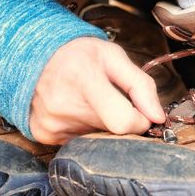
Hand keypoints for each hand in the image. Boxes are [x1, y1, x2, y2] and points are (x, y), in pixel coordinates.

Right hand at [30, 37, 164, 144]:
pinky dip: (84, 129)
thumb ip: (141, 85)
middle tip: (110, 99)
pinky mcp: (44, 134)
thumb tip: (158, 117)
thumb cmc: (78, 54)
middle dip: (121, 120)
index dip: (140, 121)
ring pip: (97, 138)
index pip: (124, 121)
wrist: (36, 55)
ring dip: (102, 125)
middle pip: (112, 132)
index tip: (139, 111)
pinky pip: (79, 141)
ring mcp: (51, 122)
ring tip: (89, 101)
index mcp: (84, 78)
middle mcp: (63, 104)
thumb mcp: (114, 57)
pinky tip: (76, 110)